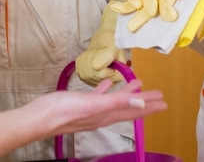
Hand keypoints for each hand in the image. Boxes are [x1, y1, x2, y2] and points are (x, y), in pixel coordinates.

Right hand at [0, 79, 166, 161]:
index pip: (134, 110)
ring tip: (138, 85)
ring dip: (127, 94)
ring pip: (115, 102)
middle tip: (159, 97)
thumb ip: (116, 101)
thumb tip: (140, 99)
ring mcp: (91, 111)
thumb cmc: (63, 110)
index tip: (164, 101)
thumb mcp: (92, 104)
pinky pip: (99, 97)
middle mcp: (102, 115)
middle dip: (144, 102)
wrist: (38, 118)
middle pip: (128, 108)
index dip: (149, 105)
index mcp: (107, 115)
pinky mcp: (80, 104)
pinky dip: (106, 91)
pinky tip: (107, 84)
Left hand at [75, 8, 127, 85]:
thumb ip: (106, 56)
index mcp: (118, 76)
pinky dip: (81, 62)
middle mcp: (109, 82)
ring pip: (84, 74)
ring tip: (93, 54)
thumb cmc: (110, 42)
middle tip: (97, 52)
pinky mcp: (88, 79)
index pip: (102, 74)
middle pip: (92, 75)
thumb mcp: (112, 45)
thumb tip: (95, 66)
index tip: (102, 53)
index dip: (99, 62)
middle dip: (91, 60)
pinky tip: (88, 57)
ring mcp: (97, 82)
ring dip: (86, 60)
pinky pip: (79, 72)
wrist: (104, 41)